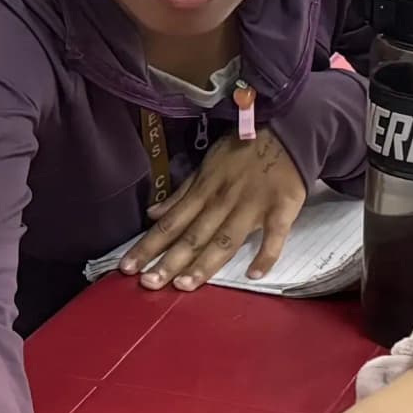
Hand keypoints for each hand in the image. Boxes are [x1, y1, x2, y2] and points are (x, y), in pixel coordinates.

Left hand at [126, 131, 307, 290]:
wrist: (285, 127)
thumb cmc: (242, 148)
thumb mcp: (206, 165)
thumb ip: (181, 194)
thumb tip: (152, 215)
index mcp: (204, 190)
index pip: (170, 223)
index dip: (149, 246)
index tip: (127, 267)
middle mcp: (223, 201)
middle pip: (193, 236)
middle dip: (169, 261)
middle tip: (148, 284)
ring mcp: (253, 205)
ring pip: (225, 240)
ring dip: (205, 263)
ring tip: (184, 286)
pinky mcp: (282, 207)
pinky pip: (274, 234)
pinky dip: (266, 254)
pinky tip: (253, 274)